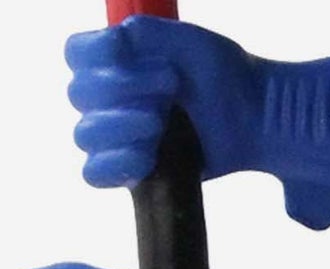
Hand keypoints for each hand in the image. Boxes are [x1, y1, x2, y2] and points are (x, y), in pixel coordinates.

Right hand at [65, 18, 265, 186]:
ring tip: (162, 124)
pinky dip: (116, 165)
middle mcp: (108, 97)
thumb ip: (148, 34)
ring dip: (123, 125)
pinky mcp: (130, 171)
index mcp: (115, 59)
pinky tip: (147, 159)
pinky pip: (94, 174)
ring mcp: (118, 136)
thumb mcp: (188, 42)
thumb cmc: (221, 76)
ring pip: (86, 134)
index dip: (93, 53)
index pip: (75, 53)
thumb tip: (115, 39)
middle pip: (79, 93)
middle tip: (171, 85)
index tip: (124, 50)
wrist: (254, 118)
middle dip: (122, 87)